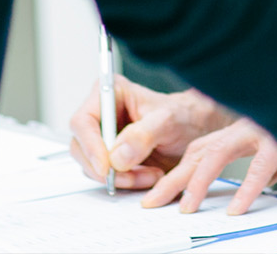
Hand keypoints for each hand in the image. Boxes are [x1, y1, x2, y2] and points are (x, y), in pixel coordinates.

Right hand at [69, 78, 233, 192]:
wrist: (195, 132)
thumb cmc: (182, 117)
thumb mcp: (168, 121)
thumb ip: (143, 135)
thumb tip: (117, 155)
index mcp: (110, 93)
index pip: (83, 122)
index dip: (90, 146)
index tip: (106, 167)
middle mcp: (101, 115)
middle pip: (81, 148)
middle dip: (106, 168)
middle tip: (133, 176)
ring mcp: (103, 138)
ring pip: (93, 166)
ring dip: (120, 178)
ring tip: (150, 174)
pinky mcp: (109, 158)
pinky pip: (106, 177)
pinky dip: (125, 182)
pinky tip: (147, 175)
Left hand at [140, 117, 276, 215]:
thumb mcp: (275, 145)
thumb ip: (262, 164)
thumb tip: (258, 186)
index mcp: (236, 131)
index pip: (199, 152)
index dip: (178, 173)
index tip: (159, 193)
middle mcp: (240, 127)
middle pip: (198, 154)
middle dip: (173, 180)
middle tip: (152, 202)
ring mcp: (257, 130)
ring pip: (217, 154)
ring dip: (198, 182)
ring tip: (186, 207)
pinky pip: (259, 167)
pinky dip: (246, 189)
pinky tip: (236, 208)